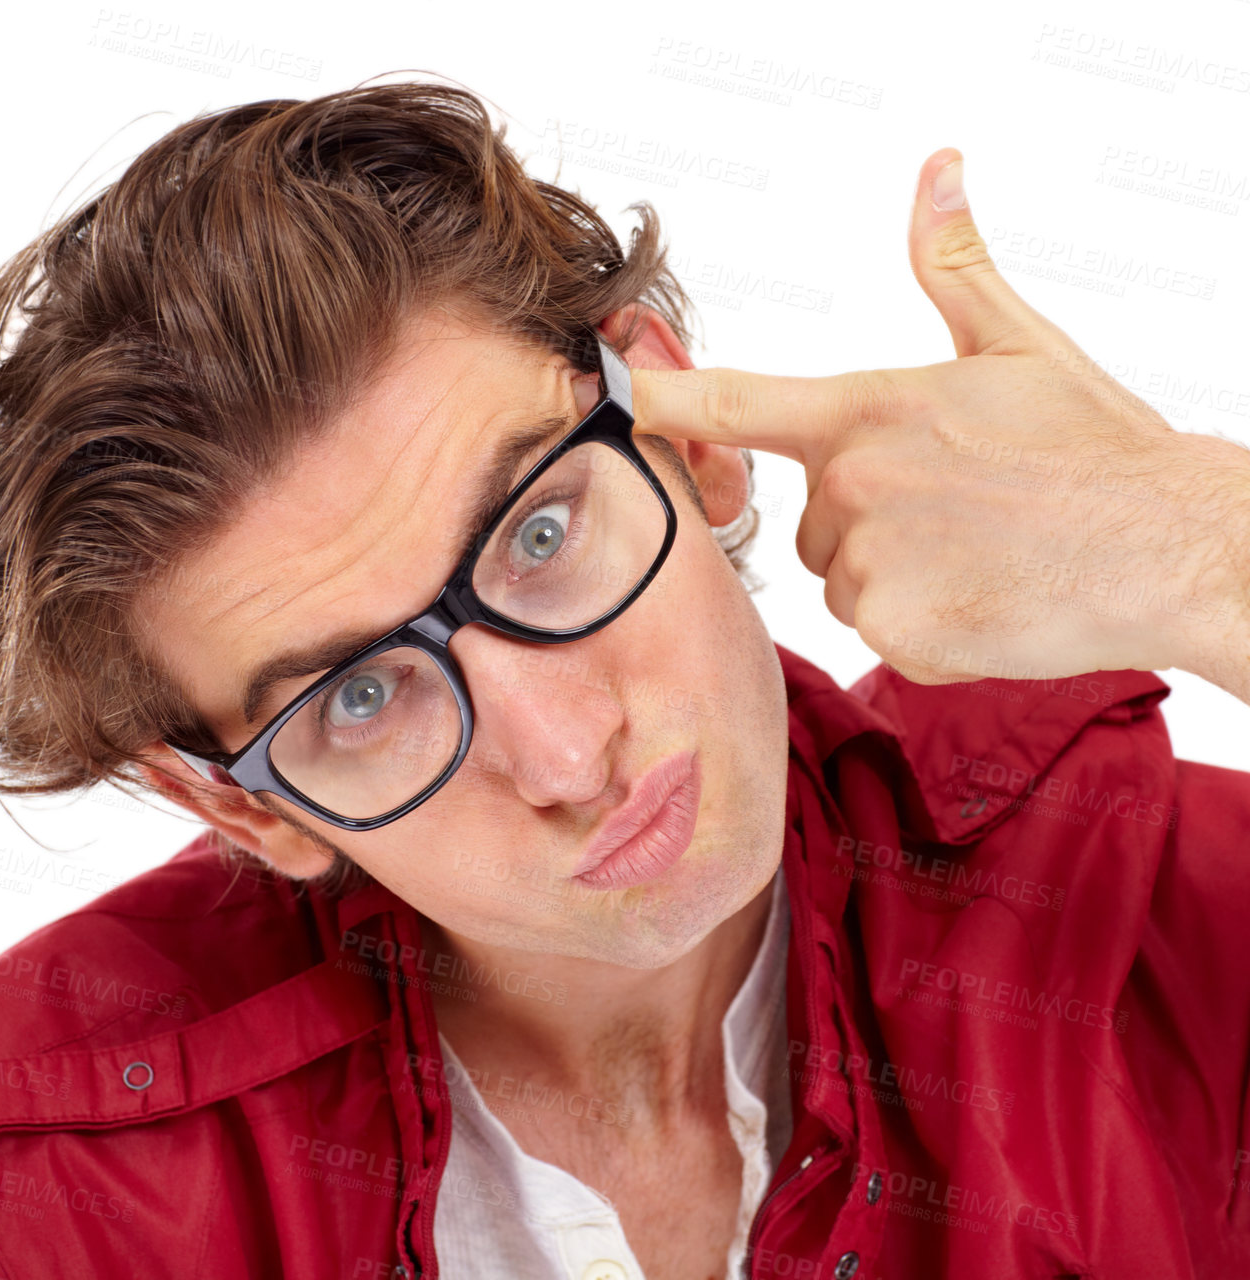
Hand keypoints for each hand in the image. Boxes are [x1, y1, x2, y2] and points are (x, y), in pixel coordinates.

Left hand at [631, 148, 1249, 693]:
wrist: (1171, 547)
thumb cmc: (1096, 449)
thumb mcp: (1020, 344)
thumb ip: (953, 266)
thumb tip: (938, 172)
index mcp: (868, 411)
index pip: (735, 404)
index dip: (664, 400)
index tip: (615, 395)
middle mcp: (852, 487)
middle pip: (809, 518)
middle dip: (863, 519)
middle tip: (955, 510)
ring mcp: (871, 564)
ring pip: (842, 576)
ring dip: (892, 573)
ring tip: (976, 553)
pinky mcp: (896, 633)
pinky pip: (876, 627)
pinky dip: (920, 622)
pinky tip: (982, 597)